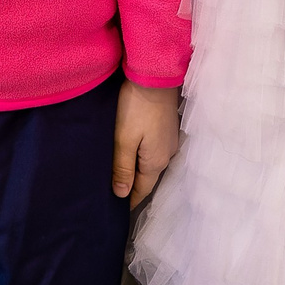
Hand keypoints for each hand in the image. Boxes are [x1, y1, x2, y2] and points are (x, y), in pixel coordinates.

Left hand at [112, 82, 180, 207]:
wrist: (154, 75)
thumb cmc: (136, 107)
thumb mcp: (124, 139)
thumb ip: (123, 167)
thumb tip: (122, 194)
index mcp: (156, 162)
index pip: (142, 190)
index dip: (130, 200)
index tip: (116, 209)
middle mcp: (167, 155)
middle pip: (148, 178)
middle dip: (133, 187)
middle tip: (114, 193)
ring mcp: (169, 141)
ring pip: (151, 164)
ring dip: (138, 171)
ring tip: (121, 176)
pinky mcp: (167, 129)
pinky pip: (154, 152)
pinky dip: (143, 158)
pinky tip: (133, 154)